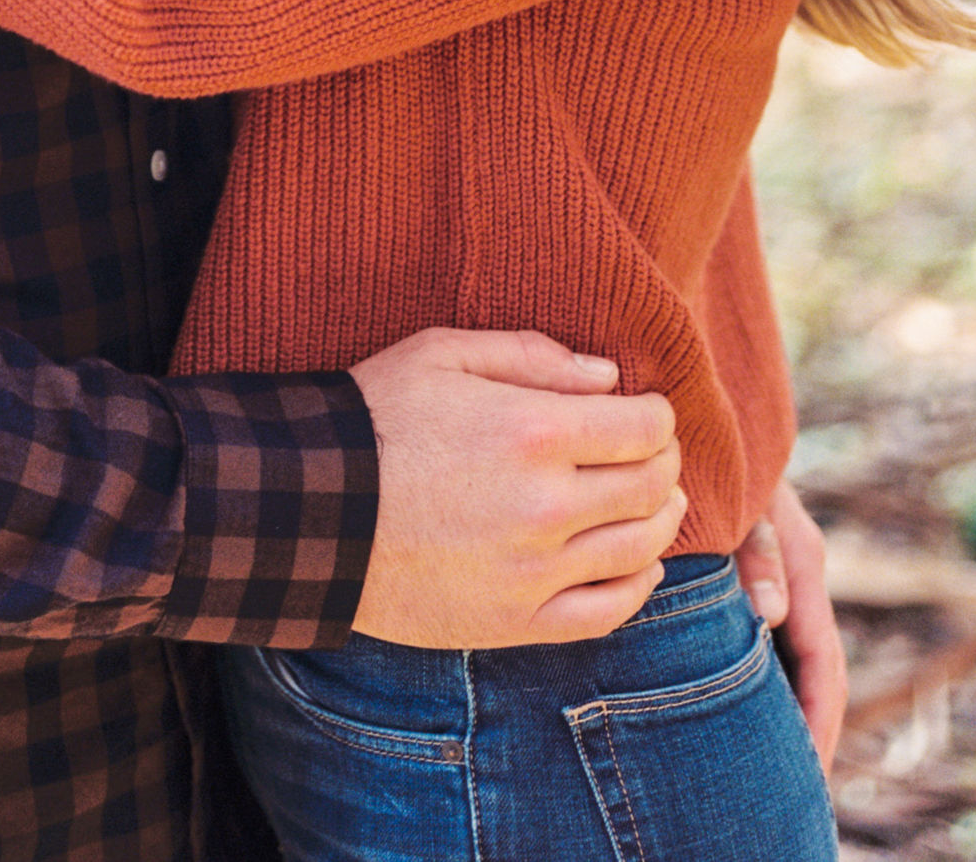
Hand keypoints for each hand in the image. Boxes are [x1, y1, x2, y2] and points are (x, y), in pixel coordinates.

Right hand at [347, 328, 683, 647]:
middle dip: (664, 461)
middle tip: (654, 450)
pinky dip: (639, 586)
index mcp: (532, 431)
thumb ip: (531, 355)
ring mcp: (534, 572)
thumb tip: (609, 376)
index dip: (658, 415)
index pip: (643, 428)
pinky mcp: (516, 622)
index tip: (647, 410)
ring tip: (656, 500)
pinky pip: (607, 611)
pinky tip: (640, 564)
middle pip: (650, 486)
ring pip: (639, 548)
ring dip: (661, 519)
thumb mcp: (443, 352)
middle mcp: (545, 506)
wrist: (311, 509)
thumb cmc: (375, 416)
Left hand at [736, 478, 845, 772]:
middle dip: (811, 730)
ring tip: (771, 767)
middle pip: (819, 668)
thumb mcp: (742, 496)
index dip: (818, 719)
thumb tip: (774, 617)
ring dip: (790, 706)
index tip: (809, 773)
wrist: (708, 407)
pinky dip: (770, 674)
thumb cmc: (721, 450)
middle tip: (795, 793)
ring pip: (798, 655)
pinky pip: (774, 634)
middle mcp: (801, 570)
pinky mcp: (760, 565)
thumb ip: (757, 550)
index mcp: (805, 560)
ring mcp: (784, 569)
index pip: (823, 660)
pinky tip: (745, 705)